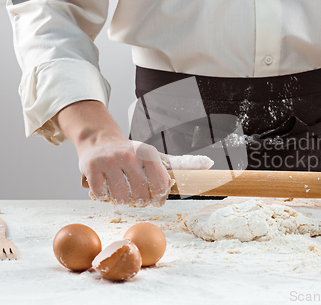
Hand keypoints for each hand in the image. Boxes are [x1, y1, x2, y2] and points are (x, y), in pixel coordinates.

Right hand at [79, 138, 213, 206]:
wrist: (99, 139)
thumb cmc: (131, 153)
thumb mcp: (155, 155)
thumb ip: (180, 163)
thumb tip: (209, 164)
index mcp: (148, 153)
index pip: (160, 185)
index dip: (159, 198)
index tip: (155, 198)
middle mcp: (129, 155)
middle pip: (140, 196)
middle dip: (140, 201)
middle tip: (136, 196)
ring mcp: (109, 161)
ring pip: (121, 198)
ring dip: (123, 201)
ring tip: (122, 192)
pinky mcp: (91, 168)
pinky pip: (101, 195)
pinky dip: (104, 197)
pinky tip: (107, 188)